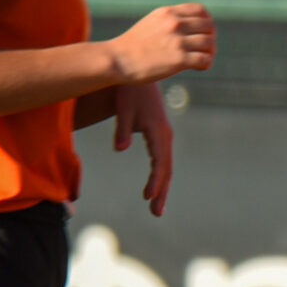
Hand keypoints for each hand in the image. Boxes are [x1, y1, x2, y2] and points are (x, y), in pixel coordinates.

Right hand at [107, 4, 214, 82]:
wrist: (117, 60)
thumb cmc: (132, 45)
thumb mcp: (152, 23)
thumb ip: (170, 20)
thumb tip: (191, 25)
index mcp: (168, 12)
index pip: (201, 10)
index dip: (207, 22)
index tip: (204, 32)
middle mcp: (174, 23)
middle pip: (209, 26)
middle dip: (211, 38)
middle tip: (205, 49)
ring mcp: (177, 41)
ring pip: (209, 43)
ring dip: (210, 52)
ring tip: (202, 59)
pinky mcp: (179, 59)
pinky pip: (205, 60)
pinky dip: (206, 64)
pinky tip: (199, 68)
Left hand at [111, 82, 176, 215]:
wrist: (140, 73)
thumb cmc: (130, 91)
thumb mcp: (123, 108)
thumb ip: (121, 129)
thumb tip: (119, 149)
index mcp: (158, 132)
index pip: (159, 162)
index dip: (155, 181)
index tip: (148, 197)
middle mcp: (165, 136)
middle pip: (166, 169)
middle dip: (161, 191)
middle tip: (155, 213)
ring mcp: (164, 136)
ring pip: (166, 167)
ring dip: (162, 187)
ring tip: (154, 206)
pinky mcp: (160, 135)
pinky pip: (163, 160)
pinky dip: (160, 176)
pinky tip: (154, 187)